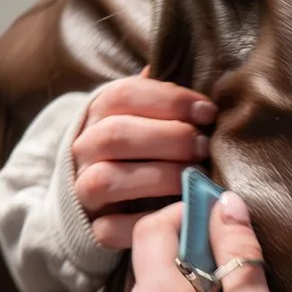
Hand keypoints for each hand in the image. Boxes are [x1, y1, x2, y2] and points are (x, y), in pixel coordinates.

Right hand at [72, 74, 215, 247]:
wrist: (97, 194)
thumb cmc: (140, 146)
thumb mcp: (146, 114)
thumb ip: (163, 96)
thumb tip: (188, 63)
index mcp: (99, 113)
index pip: (124, 95)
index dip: (170, 101)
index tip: (208, 112)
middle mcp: (83, 148)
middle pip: (116, 135)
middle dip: (169, 138)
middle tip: (205, 146)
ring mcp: (82, 189)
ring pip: (107, 179)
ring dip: (160, 176)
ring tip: (195, 176)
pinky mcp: (90, 227)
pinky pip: (109, 228)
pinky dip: (145, 222)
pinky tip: (177, 214)